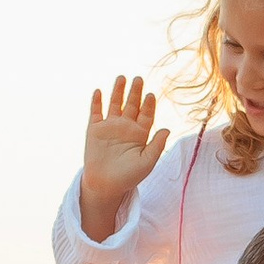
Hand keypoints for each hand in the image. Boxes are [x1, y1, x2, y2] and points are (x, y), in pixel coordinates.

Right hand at [83, 75, 168, 235]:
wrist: (105, 185)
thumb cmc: (129, 177)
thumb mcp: (147, 162)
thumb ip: (157, 145)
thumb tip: (168, 128)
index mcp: (140, 134)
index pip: (146, 114)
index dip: (149, 104)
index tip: (151, 95)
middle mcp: (126, 127)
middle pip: (132, 105)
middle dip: (135, 92)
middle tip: (139, 79)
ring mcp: (110, 127)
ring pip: (115, 104)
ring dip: (118, 91)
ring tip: (121, 78)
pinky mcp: (94, 130)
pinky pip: (96, 112)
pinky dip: (97, 101)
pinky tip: (99, 91)